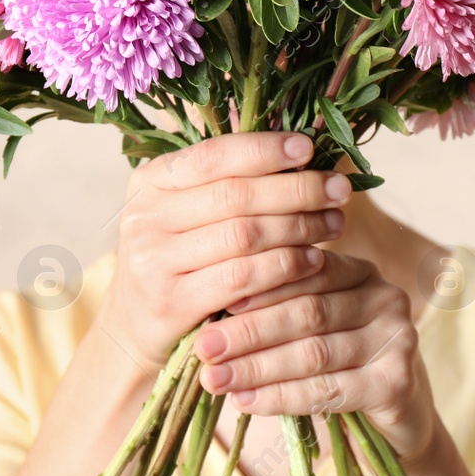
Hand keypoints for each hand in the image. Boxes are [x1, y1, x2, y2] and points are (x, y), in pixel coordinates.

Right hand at [94, 132, 353, 368]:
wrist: (136, 328)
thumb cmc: (178, 259)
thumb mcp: (185, 212)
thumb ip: (227, 182)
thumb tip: (298, 149)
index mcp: (149, 182)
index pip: (213, 155)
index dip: (264, 149)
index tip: (309, 148)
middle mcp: (145, 217)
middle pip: (236, 195)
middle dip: (296, 189)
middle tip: (339, 191)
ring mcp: (154, 262)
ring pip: (244, 236)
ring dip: (299, 227)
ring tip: (334, 223)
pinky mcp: (172, 303)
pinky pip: (243, 279)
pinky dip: (286, 267)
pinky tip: (315, 260)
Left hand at [193, 251, 438, 463]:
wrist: (398, 422)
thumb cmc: (343, 368)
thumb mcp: (315, 330)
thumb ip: (280, 312)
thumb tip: (211, 318)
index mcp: (362, 271)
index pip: (305, 271)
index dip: (258, 288)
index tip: (213, 305)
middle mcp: (386, 297)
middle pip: (308, 311)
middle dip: (250, 331)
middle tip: (204, 348)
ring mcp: (398, 339)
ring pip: (314, 352)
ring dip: (258, 367)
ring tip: (216, 378)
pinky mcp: (397, 383)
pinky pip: (328, 391)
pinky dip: (281, 397)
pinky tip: (247, 402)